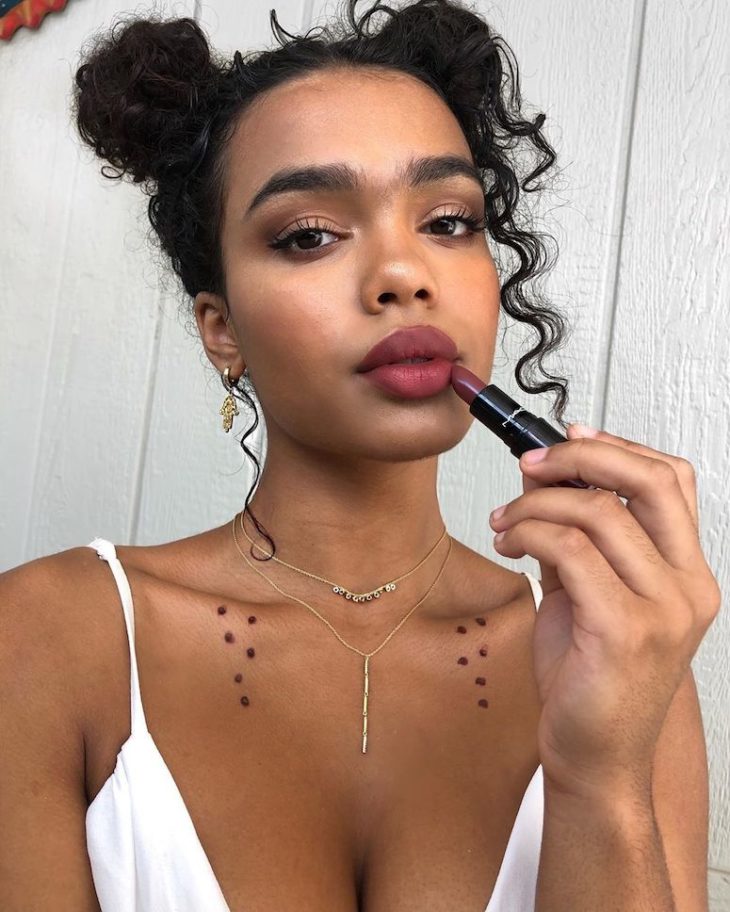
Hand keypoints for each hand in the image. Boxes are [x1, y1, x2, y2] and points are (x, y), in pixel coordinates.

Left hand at [488, 424, 720, 797]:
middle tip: (531, 463)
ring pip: (598, 512)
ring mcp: (663, 611)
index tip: (568, 438)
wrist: (593, 754)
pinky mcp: (625, 631)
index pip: (672, 481)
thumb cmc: (590, 676)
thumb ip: (573, 531)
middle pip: (649, 481)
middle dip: (580, 457)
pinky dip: (529, 533)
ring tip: (505, 522)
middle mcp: (688, 588)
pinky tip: (508, 543)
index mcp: (687, 574)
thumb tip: (543, 472)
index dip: (618, 446)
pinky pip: (571, 551)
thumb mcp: (583, 588)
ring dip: (535, 505)